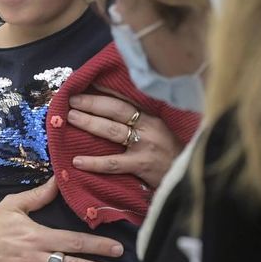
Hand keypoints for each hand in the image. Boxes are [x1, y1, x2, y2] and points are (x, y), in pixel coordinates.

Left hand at [65, 91, 182, 188]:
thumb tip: (110, 109)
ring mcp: (145, 147)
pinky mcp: (141, 166)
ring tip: (71, 118)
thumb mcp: (160, 131)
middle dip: (92, 103)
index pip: (125, 100)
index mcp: (152, 117)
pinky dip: (94, 163)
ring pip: (113, 132)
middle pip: (116, 111)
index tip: (86, 83)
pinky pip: (113, 164)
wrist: (189, 178)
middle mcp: (149, 128)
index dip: (105, 91)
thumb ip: (140, 121)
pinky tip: (77, 161)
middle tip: (72, 100)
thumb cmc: (170, 154)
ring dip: (90, 122)